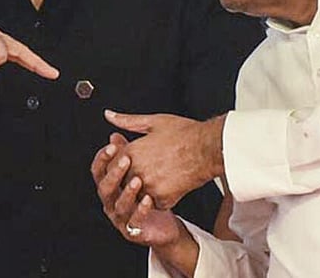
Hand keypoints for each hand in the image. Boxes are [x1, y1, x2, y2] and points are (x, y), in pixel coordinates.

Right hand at [91, 133, 184, 246]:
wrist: (164, 224)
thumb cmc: (149, 192)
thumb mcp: (138, 169)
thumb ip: (126, 153)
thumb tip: (114, 134)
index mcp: (108, 186)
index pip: (98, 170)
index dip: (103, 158)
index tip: (113, 145)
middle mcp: (110, 202)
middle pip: (104, 188)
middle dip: (114, 173)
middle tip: (126, 159)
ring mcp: (120, 218)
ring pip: (118, 205)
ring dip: (127, 192)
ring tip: (138, 180)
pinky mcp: (133, 232)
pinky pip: (134, 222)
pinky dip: (140, 211)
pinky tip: (149, 200)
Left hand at [105, 110, 225, 209]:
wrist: (209, 149)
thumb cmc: (186, 134)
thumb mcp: (153, 122)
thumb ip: (128, 121)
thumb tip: (110, 115)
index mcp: (132, 152)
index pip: (113, 163)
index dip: (121, 162)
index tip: (131, 159)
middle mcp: (137, 171)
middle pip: (123, 180)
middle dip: (131, 176)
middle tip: (150, 168)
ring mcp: (149, 187)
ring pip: (137, 195)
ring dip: (144, 189)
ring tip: (161, 176)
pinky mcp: (163, 199)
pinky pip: (154, 204)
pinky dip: (160, 198)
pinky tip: (170, 185)